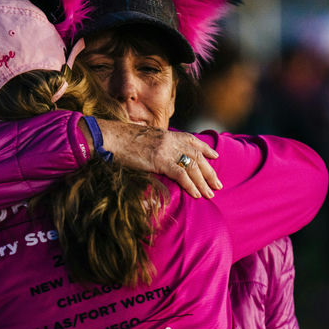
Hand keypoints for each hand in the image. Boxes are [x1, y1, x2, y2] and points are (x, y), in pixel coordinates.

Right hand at [95, 119, 221, 198]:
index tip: (215, 156)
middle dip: (209, 171)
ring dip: (203, 182)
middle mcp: (170, 140)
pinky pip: (180, 174)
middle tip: (218, 184)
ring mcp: (166, 150)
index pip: (192, 140)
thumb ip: (156, 145)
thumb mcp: (144, 139)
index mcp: (167, 134)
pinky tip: (197, 194)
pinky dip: (190, 185)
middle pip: (197, 156)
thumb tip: (158, 154)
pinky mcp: (159, 160)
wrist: (110, 137)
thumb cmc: (121, 140)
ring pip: (192, 166)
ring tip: (211, 193)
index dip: (205, 149)